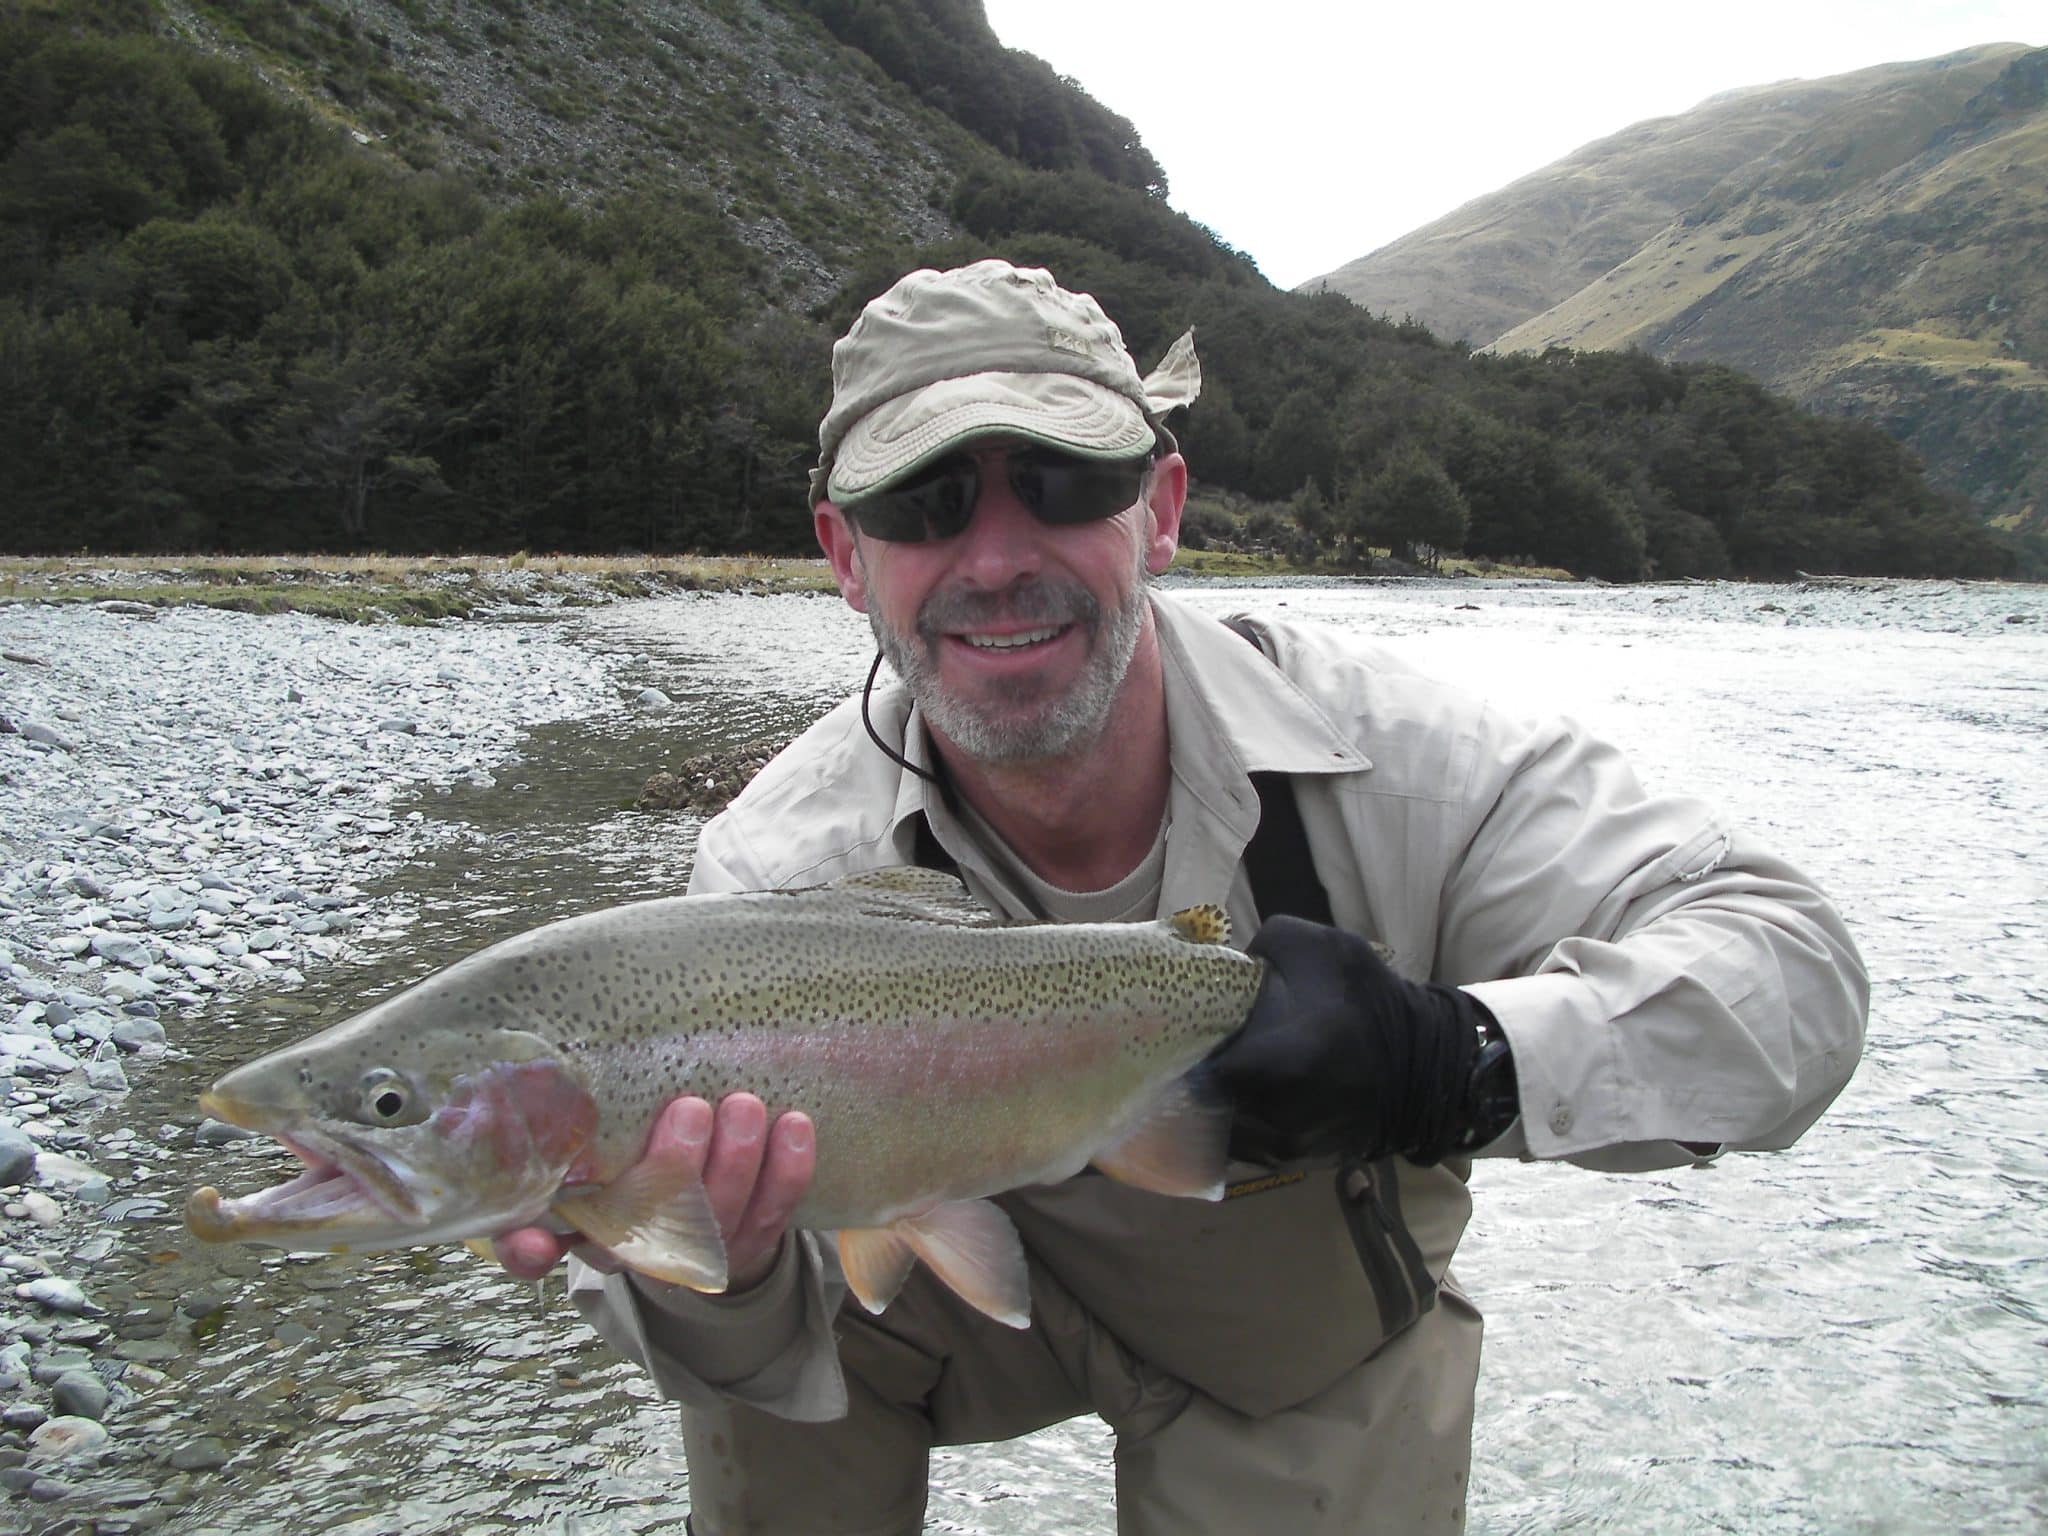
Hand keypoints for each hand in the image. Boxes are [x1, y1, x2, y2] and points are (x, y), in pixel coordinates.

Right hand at [493, 1093, 815, 1291]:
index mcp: (579, 1222)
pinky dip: (789, 1170)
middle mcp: (634, 1247)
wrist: (703, 1217)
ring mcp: (698, 1251)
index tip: (531, 1238)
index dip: (528, 1249)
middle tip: (691, 1108)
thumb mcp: (596, 1145)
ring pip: (718, 1217)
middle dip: (674, 1168)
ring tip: (745, 1105)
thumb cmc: (636, 1158)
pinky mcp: (751, 1240)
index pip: (536, 1248)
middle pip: (649, 1225)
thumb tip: (527, 1057)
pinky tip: (794, 1125)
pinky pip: (775, 1210)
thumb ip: (570, 1118)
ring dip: (737, 1160)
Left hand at [1205, 916, 1495, 1166]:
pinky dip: (1238, 1122)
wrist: (1427, 1065)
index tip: (1184, 1025)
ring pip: (1218, 1129)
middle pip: (1199, 1102)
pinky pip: (1243, 1146)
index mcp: (1269, 1067)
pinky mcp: (1292, 1164)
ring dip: (1214, 1103)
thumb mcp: (1317, 947)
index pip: (1194, 1066)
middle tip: (1198, 1046)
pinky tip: (1247, 1093)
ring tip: (1223, 1070)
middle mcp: (1269, 1120)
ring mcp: (1280, 1150)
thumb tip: (1223, 961)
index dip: (1182, 1045)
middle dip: (1194, 1075)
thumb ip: (1261, 947)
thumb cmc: (1369, 1002)